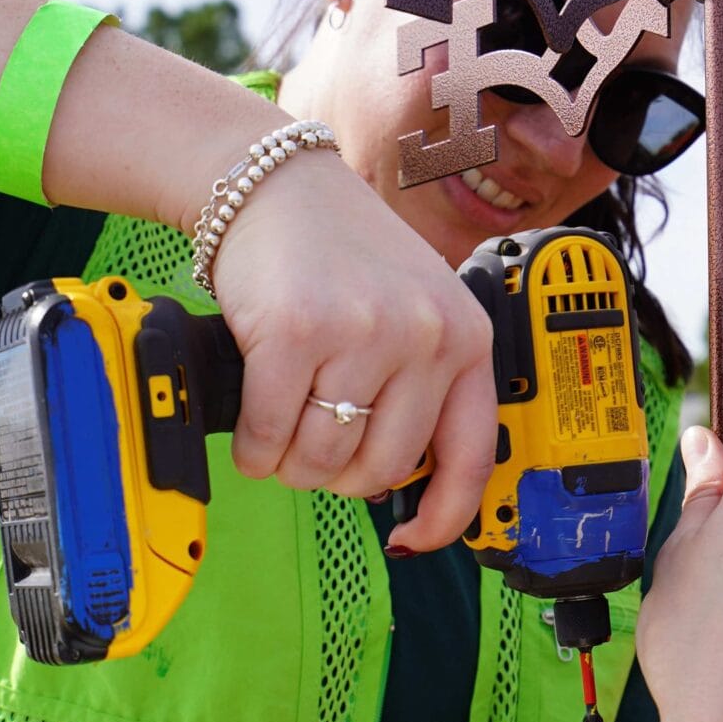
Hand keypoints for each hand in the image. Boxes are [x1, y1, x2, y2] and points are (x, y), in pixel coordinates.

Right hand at [207, 150, 496, 549]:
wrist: (274, 182)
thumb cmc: (339, 252)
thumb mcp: (414, 307)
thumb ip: (423, 383)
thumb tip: (403, 484)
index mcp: (465, 337)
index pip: (471, 457)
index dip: (444, 517)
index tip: (415, 539)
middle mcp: (423, 335)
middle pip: (382, 470)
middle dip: (338, 478)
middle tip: (314, 450)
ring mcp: (361, 332)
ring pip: (323, 459)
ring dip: (290, 465)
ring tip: (281, 432)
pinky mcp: (294, 333)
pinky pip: (271, 434)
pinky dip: (254, 448)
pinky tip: (252, 428)